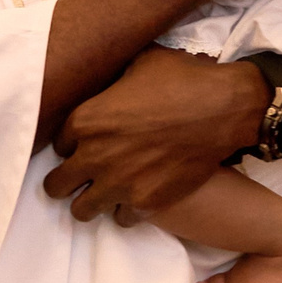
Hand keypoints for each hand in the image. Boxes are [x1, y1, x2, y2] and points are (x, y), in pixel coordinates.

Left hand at [44, 47, 260, 221]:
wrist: (225, 108)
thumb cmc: (184, 78)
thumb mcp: (141, 63)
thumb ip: (115, 78)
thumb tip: (112, 75)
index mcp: (86, 120)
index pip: (56, 145)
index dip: (72, 145)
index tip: (86, 144)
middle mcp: (95, 156)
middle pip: (56, 185)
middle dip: (68, 179)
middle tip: (85, 175)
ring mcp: (119, 184)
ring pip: (81, 210)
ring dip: (91, 200)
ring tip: (107, 191)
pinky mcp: (146, 203)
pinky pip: (120, 219)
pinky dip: (126, 210)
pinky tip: (137, 196)